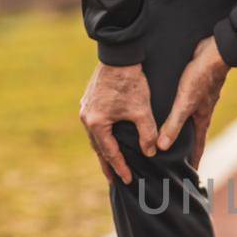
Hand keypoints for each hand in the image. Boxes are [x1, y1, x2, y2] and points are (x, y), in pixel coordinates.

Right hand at [79, 62, 157, 185]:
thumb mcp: (142, 111)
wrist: (120, 55)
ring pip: (96, 136)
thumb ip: (146, 134)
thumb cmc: (131, 82)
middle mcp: (86, 117)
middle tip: (114, 180)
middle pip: (98, 147)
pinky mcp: (90, 99)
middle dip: (107, 164)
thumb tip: (150, 153)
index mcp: (96, 123)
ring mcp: (85, 108)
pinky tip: (108, 138)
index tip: (127, 181)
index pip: (109, 153)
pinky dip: (102, 135)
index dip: (120, 168)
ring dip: (104, 150)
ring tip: (111, 162)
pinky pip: (95, 124)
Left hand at [157, 36, 228, 167]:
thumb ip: (173, 125)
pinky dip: (175, 115)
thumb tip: (160, 148)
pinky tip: (166, 112)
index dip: (193, 163)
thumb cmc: (201, 78)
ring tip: (168, 140)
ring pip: (187, 122)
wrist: (214, 52)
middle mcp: (200, 113)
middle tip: (175, 163)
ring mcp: (197, 101)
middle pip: (191, 137)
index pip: (197, 148)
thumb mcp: (185, 103)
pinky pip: (182, 107)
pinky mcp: (192, 89)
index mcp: (201, 120)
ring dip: (179, 132)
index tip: (189, 177)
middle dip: (185, 151)